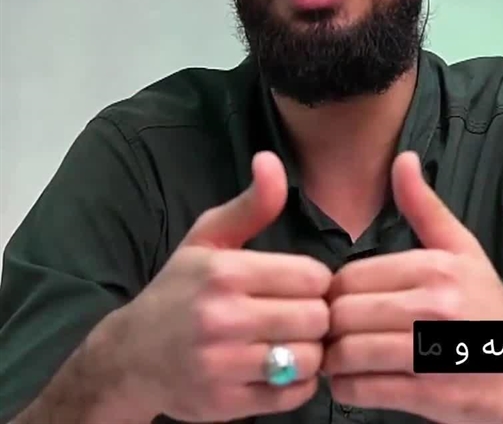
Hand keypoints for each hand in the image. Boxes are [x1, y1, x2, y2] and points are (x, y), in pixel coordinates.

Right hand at [106, 152, 331, 421]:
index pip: (313, 277)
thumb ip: (251, 205)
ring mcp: (223, 364)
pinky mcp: (226, 403)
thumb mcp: (207, 242)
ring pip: (310, 358)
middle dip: (316, 317)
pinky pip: (295, 394)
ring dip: (310, 351)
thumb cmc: (178, 293)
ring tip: (291, 342)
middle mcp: (221, 318)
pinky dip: (298, 383)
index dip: (315, 282)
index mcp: (224, 273)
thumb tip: (272, 160)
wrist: (128, 358)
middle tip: (300, 316)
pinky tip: (280, 368)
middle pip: (317, 318)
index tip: (301, 287)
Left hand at [325, 152, 502, 422]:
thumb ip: (425, 209)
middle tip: (344, 336)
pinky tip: (365, 381)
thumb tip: (402, 159)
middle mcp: (433, 306)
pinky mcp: (424, 394)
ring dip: (338, 362)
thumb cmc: (489, 311)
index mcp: (436, 268)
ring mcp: (429, 353)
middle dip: (334, 329)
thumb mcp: (464, 253)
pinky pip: (357, 390)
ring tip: (351, 360)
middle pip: (342, 315)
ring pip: (344, 353)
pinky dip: (350, 389)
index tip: (352, 305)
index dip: (340, 294)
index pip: (349, 277)